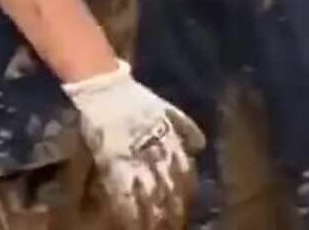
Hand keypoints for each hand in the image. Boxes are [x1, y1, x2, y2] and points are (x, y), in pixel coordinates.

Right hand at [64, 60, 204, 229]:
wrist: (108, 92)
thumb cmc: (138, 101)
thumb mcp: (169, 110)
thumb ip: (186, 127)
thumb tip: (200, 147)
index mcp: (171, 140)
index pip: (184, 171)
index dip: (187, 191)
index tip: (188, 206)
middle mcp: (156, 152)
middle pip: (169, 186)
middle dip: (172, 208)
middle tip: (174, 225)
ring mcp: (134, 158)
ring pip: (149, 192)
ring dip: (153, 213)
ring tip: (156, 227)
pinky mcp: (113, 163)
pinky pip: (123, 191)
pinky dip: (127, 208)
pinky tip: (130, 220)